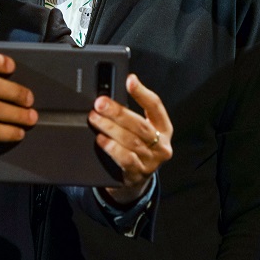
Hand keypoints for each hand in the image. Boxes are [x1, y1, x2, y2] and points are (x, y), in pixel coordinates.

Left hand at [88, 74, 172, 205]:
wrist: (136, 180)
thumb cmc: (138, 147)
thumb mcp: (142, 130)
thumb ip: (131, 113)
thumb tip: (110, 94)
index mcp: (164, 128)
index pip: (155, 106)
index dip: (142, 92)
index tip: (130, 80)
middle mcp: (161, 144)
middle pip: (140, 124)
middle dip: (118, 112)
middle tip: (100, 103)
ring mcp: (151, 161)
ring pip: (130, 141)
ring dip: (110, 128)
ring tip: (95, 119)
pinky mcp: (138, 173)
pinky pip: (125, 159)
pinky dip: (111, 147)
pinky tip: (101, 139)